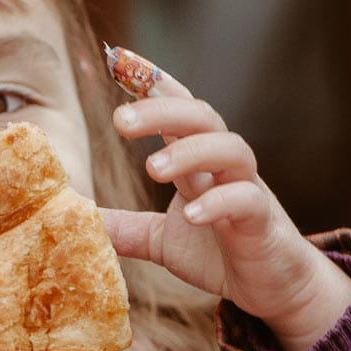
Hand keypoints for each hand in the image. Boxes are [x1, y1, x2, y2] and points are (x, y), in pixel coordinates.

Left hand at [99, 71, 350, 350]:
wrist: (273, 291)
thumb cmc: (221, 254)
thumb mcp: (162, 240)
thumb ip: (126, 228)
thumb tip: (77, 221)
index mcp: (199, 162)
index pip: (179, 109)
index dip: (153, 82)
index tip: (119, 59)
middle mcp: (225, 167)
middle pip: (202, 118)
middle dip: (162, 111)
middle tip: (120, 120)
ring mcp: (249, 190)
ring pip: (231, 149)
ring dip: (191, 152)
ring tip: (153, 168)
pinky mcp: (263, 222)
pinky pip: (247, 200)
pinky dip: (219, 203)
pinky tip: (191, 215)